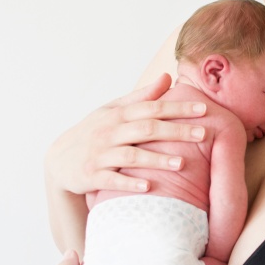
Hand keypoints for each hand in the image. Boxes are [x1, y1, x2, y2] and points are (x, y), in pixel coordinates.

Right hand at [45, 74, 208, 196]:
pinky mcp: (91, 176)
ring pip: (131, 156)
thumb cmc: (94, 131)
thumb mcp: (113, 110)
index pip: (152, 107)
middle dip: (176, 131)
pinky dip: (129, 183)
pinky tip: (149, 186)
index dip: (178, 108)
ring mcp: (100, 154)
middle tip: (203, 133)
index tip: (204, 109)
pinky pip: (112, 179)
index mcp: (118, 114)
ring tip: (181, 163)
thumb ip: (141, 97)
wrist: (59, 159)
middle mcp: (109, 131)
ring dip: (156, 159)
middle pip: (146, 129)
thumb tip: (168, 77)